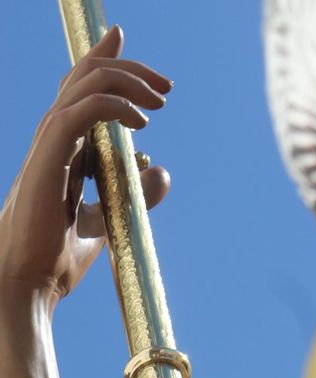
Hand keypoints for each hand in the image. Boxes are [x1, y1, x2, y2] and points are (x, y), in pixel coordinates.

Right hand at [0, 25, 171, 307]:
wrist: (30, 283)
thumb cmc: (58, 256)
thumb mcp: (110, 219)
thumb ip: (135, 192)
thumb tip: (161, 168)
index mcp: (62, 146)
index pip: (79, 87)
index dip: (101, 57)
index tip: (124, 37)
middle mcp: (52, 137)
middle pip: (84, 75)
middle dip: (127, 67)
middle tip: (167, 88)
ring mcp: (48, 144)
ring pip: (85, 84)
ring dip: (128, 82)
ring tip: (160, 104)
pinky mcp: (49, 156)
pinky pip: (83, 110)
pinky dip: (115, 106)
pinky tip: (141, 125)